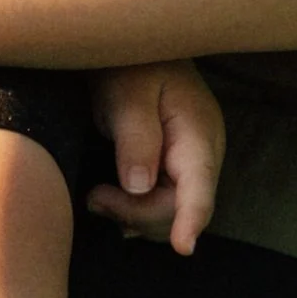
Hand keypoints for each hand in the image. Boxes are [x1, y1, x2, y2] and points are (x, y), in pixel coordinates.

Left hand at [88, 60, 224, 252]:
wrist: (135, 50)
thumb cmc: (130, 65)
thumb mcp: (126, 94)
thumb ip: (135, 137)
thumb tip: (139, 186)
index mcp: (197, 133)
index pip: (200, 185)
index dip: (191, 218)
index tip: (183, 247)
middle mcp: (202, 155)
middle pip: (180, 208)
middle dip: (137, 213)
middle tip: (94, 199)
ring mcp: (191, 164)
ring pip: (172, 213)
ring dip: (134, 216)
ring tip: (96, 200)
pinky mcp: (176, 170)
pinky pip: (165, 204)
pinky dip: (139, 211)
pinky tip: (114, 204)